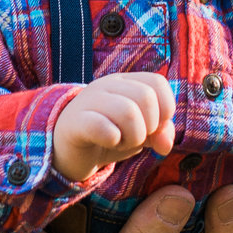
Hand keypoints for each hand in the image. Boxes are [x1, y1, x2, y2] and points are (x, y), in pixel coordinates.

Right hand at [51, 71, 175, 182]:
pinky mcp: (74, 122)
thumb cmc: (107, 136)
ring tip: (122, 142)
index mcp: (125, 82)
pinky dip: (113, 138)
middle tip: (135, 138)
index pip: (157, 83)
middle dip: (149, 126)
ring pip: (128, 111)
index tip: (153, 128)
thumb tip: (167, 144)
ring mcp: (89, 101)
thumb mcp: (139, 133)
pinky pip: (100, 125)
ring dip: (133, 136)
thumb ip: (159, 133)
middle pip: (145, 96)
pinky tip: (110, 142)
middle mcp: (107, 85)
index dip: (165, 109)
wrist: (66, 150)